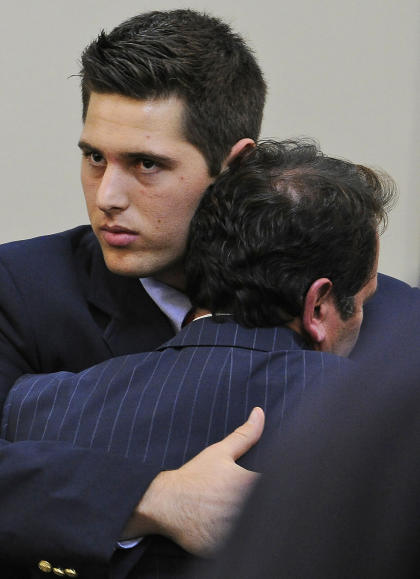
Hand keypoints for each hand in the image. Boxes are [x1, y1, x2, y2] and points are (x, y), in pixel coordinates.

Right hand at [122, 407, 264, 555]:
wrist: (164, 502)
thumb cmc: (194, 476)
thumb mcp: (220, 452)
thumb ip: (246, 435)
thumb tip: (260, 413)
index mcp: (249, 483)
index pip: (278, 487)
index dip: (278, 488)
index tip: (272, 488)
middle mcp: (243, 507)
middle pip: (269, 511)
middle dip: (266, 508)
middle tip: (245, 504)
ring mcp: (232, 531)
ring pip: (256, 531)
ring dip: (254, 526)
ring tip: (237, 519)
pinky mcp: (222, 549)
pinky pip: (240, 548)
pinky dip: (239, 543)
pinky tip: (230, 535)